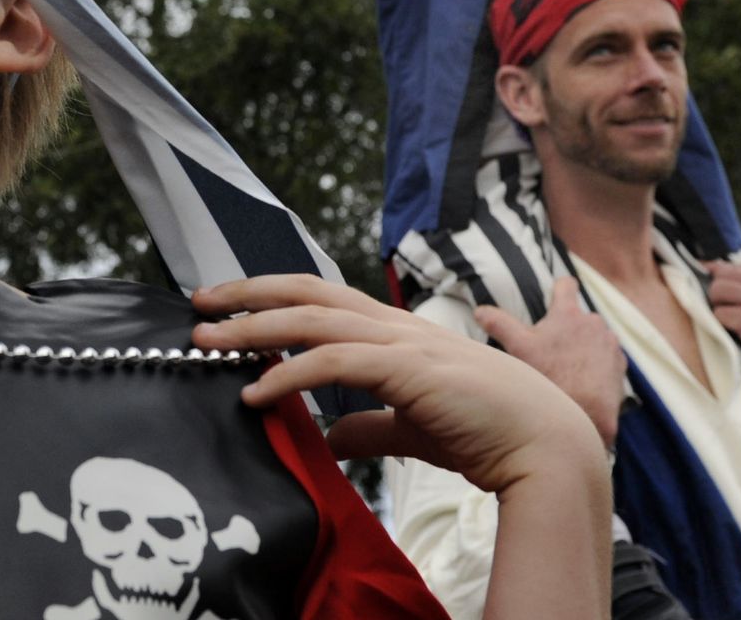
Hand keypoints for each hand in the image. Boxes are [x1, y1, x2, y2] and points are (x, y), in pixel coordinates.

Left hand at [192, 275, 601, 496]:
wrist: (543, 448)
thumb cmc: (485, 434)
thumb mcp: (409, 427)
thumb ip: (368, 427)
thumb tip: (327, 437)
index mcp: (395, 332)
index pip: (320, 299)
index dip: (271, 297)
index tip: (224, 308)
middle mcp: (394, 325)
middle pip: (307, 291)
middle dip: (247, 294)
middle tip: (197, 305)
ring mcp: (402, 341)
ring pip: (312, 318)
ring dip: (253, 329)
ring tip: (207, 344)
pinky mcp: (407, 369)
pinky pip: (334, 361)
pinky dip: (289, 373)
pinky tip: (257, 391)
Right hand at [476, 278, 626, 446]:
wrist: (584, 415)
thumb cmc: (550, 378)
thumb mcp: (518, 349)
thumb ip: (498, 323)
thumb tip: (479, 310)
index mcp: (568, 314)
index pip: (566, 284)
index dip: (559, 287)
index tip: (555, 291)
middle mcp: (594, 323)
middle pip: (579, 315)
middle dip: (567, 326)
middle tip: (550, 347)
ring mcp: (610, 344)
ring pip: (594, 337)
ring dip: (583, 345)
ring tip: (566, 367)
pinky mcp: (620, 365)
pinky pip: (607, 357)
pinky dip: (596, 364)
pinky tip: (582, 380)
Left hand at [703, 261, 740, 393]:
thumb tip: (720, 269)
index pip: (729, 266)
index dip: (715, 277)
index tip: (706, 283)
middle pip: (719, 278)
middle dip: (717, 295)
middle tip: (727, 310)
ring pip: (716, 293)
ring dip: (719, 309)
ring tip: (734, 322)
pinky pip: (719, 315)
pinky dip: (723, 326)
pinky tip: (738, 333)